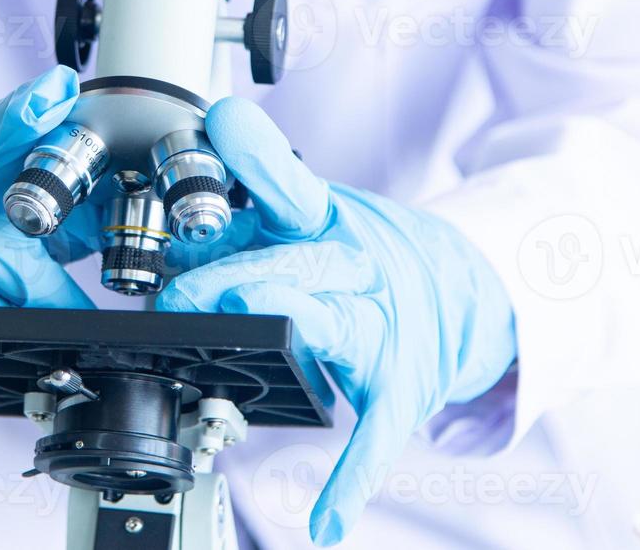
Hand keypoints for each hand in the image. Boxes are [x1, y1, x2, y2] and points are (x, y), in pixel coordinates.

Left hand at [157, 98, 516, 544]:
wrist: (459, 293)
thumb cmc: (360, 254)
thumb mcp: (312, 208)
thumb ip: (255, 184)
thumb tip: (213, 132)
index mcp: (329, 222)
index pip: (290, 187)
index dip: (254, 161)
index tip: (220, 128)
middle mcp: (358, 270)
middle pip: (297, 264)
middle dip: (235, 271)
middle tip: (179, 287)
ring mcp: (380, 331)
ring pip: (333, 328)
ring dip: (289, 323)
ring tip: (243, 315)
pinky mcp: (398, 390)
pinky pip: (375, 435)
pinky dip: (352, 477)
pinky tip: (327, 519)